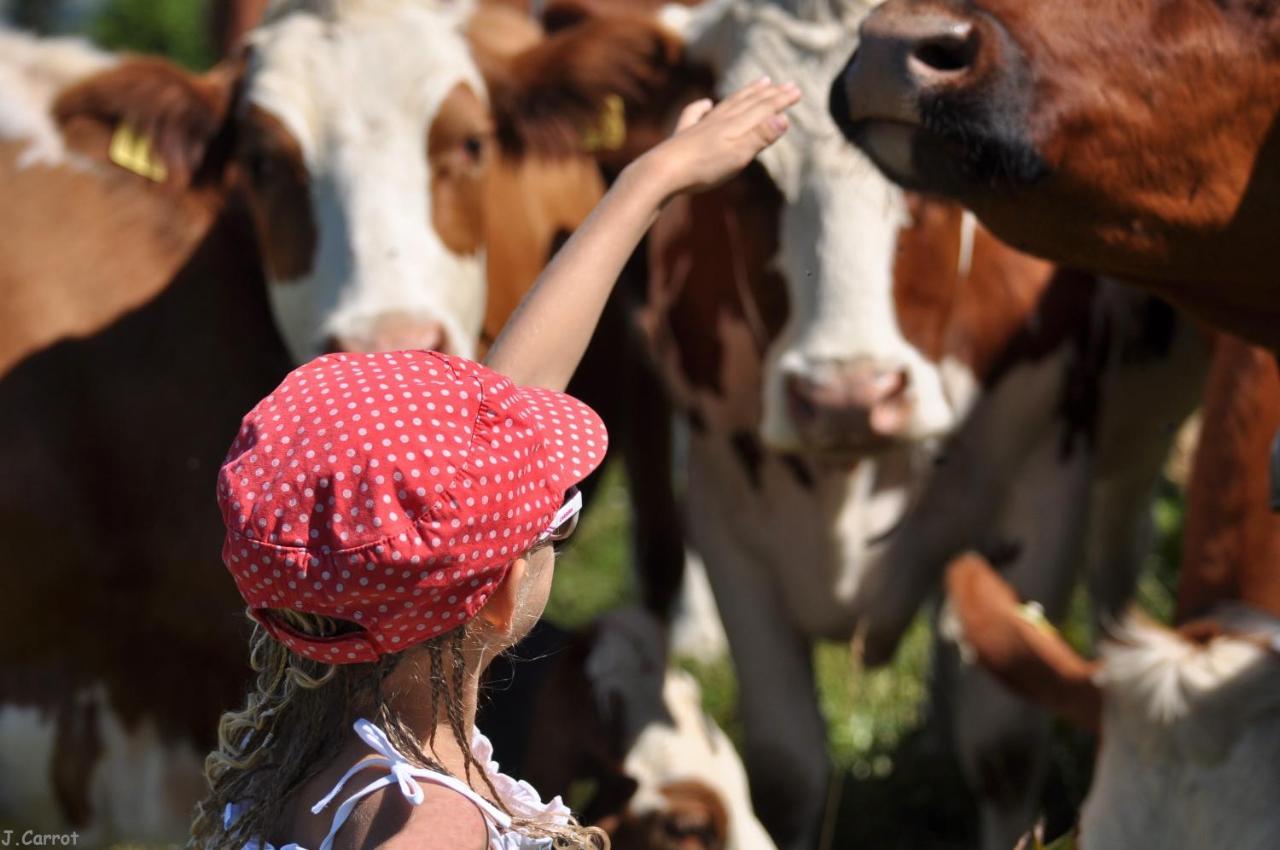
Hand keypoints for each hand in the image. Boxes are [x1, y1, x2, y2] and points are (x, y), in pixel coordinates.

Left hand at [637, 77, 800, 198]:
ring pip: (727, 105)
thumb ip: (760, 136)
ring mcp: (700, 127)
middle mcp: (719, 121)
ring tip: (758, 84)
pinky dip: (702, 107)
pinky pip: (694, 116)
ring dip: (744, 94)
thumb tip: (784, 118)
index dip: (781, 100)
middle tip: (784, 84)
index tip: (797, 90)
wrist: (663, 171)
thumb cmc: (703, 167)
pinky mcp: (683, 136)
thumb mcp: (738, 154)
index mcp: (735, 126)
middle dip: (768, 94)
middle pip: (748, 103)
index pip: (763, 109)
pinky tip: (705, 104)